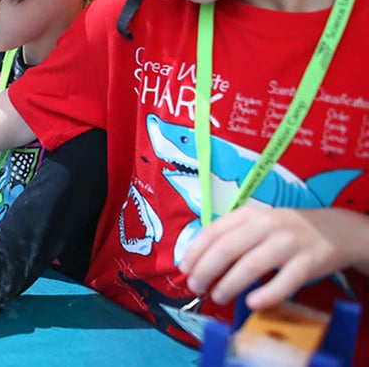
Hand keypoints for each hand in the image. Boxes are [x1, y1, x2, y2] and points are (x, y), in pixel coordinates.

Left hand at [179, 206, 368, 309]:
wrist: (335, 229)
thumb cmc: (285, 230)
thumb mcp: (257, 224)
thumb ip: (231, 237)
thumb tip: (197, 261)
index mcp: (248, 215)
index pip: (213, 231)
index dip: (195, 251)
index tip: (184, 269)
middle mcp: (266, 226)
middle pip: (227, 249)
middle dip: (205, 270)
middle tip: (196, 287)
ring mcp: (288, 243)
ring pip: (251, 265)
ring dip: (229, 284)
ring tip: (218, 297)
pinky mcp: (309, 262)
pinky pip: (285, 281)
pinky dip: (267, 294)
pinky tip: (252, 303)